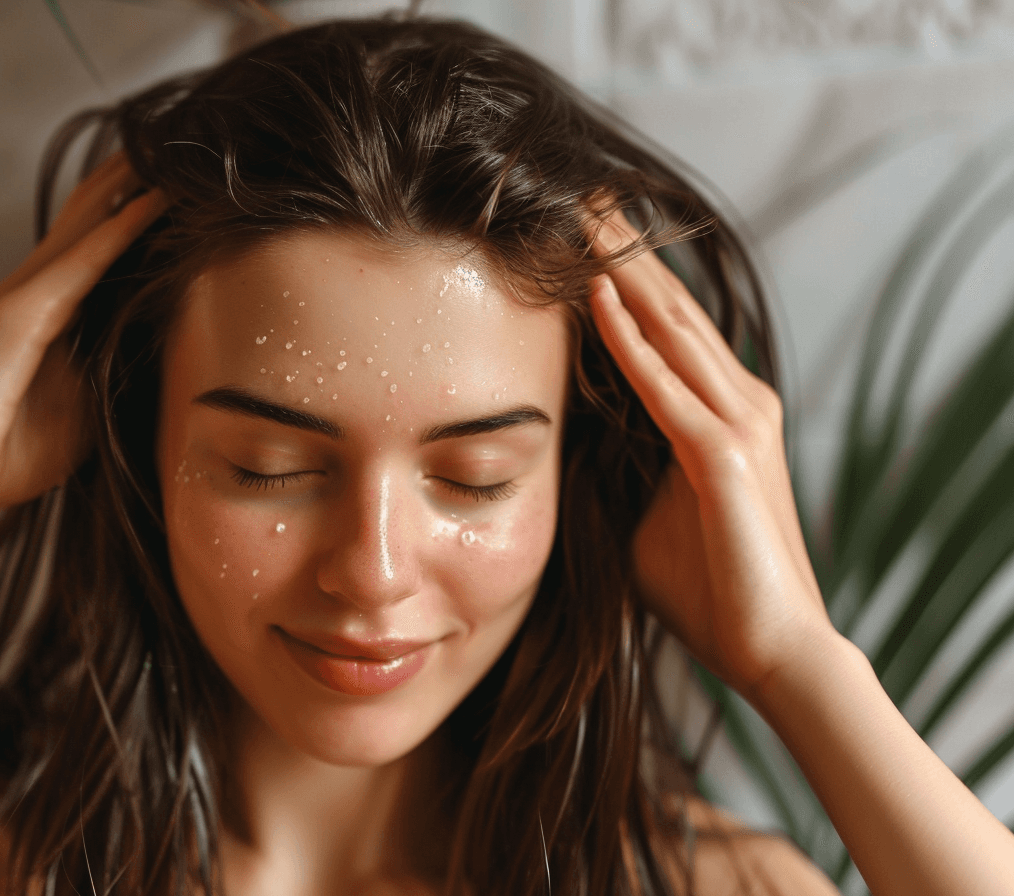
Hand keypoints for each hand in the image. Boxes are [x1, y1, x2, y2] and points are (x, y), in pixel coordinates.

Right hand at [0, 152, 166, 527]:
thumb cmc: (0, 453)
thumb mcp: (78, 415)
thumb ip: (110, 380)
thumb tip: (162, 371)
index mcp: (50, 315)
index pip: (101, 247)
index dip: (141, 211)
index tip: (192, 187)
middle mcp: (35, 292)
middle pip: (93, 215)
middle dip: (139, 178)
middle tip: (190, 144)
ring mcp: (25, 298)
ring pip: (89, 222)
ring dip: (134, 184)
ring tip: (180, 146)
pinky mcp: (19, 317)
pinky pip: (81, 264)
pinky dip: (119, 230)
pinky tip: (154, 202)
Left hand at [588, 214, 833, 700]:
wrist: (770, 648)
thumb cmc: (709, 587)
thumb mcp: (646, 510)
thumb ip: (620, 463)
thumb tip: (565, 442)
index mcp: (720, 409)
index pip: (666, 324)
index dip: (627, 271)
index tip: (582, 228)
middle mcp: (738, 400)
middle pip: (670, 306)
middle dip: (626, 247)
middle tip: (582, 192)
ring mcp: (737, 423)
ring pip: (669, 327)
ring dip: (624, 270)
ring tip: (583, 217)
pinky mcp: (723, 456)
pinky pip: (662, 386)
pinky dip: (628, 340)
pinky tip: (597, 297)